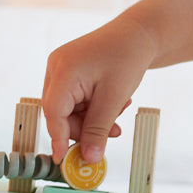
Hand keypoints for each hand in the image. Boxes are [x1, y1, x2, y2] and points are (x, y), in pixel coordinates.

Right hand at [42, 16, 156, 163]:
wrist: (139, 33)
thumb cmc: (128, 58)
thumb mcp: (114, 99)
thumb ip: (98, 130)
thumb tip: (89, 158)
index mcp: (64, 70)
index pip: (53, 112)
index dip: (58, 138)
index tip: (63, 159)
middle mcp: (56, 67)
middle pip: (60, 112)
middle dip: (85, 127)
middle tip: (112, 133)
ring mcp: (61, 68)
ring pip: (68, 108)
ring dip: (92, 118)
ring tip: (119, 112)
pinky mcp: (69, 70)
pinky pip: (74, 98)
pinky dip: (92, 107)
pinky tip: (113, 102)